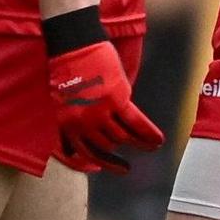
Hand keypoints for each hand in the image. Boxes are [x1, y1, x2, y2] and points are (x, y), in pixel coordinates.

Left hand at [42, 8, 164, 172]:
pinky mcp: (117, 100)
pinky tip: (158, 139)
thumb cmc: (67, 72)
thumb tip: (70, 148)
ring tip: (150, 148)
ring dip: (138, 145)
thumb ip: (70, 125)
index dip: (95, 164)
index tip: (104, 170)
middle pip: (106, 146)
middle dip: (118, 157)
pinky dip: (148, 132)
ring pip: (122, 137)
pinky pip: (135, 122)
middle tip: (129, 166)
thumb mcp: (61, 105)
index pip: (82, 153)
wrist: (75, 49)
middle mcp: (82, 122)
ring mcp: (100, 112)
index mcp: (67, 125)